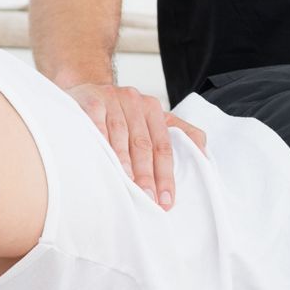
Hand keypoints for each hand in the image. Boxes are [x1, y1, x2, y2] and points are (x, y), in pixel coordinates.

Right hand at [64, 82, 207, 209]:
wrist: (85, 90)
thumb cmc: (119, 112)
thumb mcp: (150, 118)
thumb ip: (179, 133)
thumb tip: (204, 156)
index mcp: (153, 108)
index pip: (163, 146)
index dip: (165, 174)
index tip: (166, 200)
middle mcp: (135, 101)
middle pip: (143, 143)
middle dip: (146, 174)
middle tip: (148, 199)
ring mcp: (112, 99)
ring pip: (120, 135)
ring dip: (124, 163)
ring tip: (127, 185)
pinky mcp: (91, 100)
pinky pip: (96, 125)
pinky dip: (100, 143)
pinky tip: (102, 162)